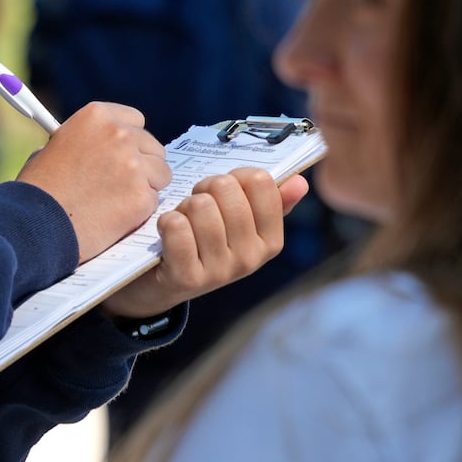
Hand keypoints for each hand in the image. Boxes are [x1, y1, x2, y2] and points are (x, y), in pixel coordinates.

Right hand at [13, 102, 169, 261]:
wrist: (35, 223)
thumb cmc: (38, 189)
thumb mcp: (54, 147)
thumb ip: (84, 141)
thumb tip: (98, 145)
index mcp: (96, 116)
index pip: (135, 120)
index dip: (130, 139)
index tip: (124, 153)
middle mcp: (119, 134)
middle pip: (152, 147)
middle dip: (142, 164)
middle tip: (122, 183)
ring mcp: (134, 166)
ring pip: (160, 174)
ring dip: (145, 187)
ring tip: (116, 202)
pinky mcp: (141, 197)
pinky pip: (153, 201)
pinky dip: (138, 211)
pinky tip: (114, 217)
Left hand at [101, 169, 308, 319]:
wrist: (162, 285)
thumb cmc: (203, 242)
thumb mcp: (239, 224)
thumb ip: (270, 202)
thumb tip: (299, 181)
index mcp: (271, 242)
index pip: (261, 182)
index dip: (236, 176)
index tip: (224, 191)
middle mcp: (251, 259)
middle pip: (226, 189)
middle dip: (205, 188)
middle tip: (197, 207)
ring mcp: (220, 271)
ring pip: (200, 205)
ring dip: (184, 207)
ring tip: (184, 222)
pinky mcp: (187, 277)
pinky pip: (176, 226)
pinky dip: (166, 222)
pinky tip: (167, 234)